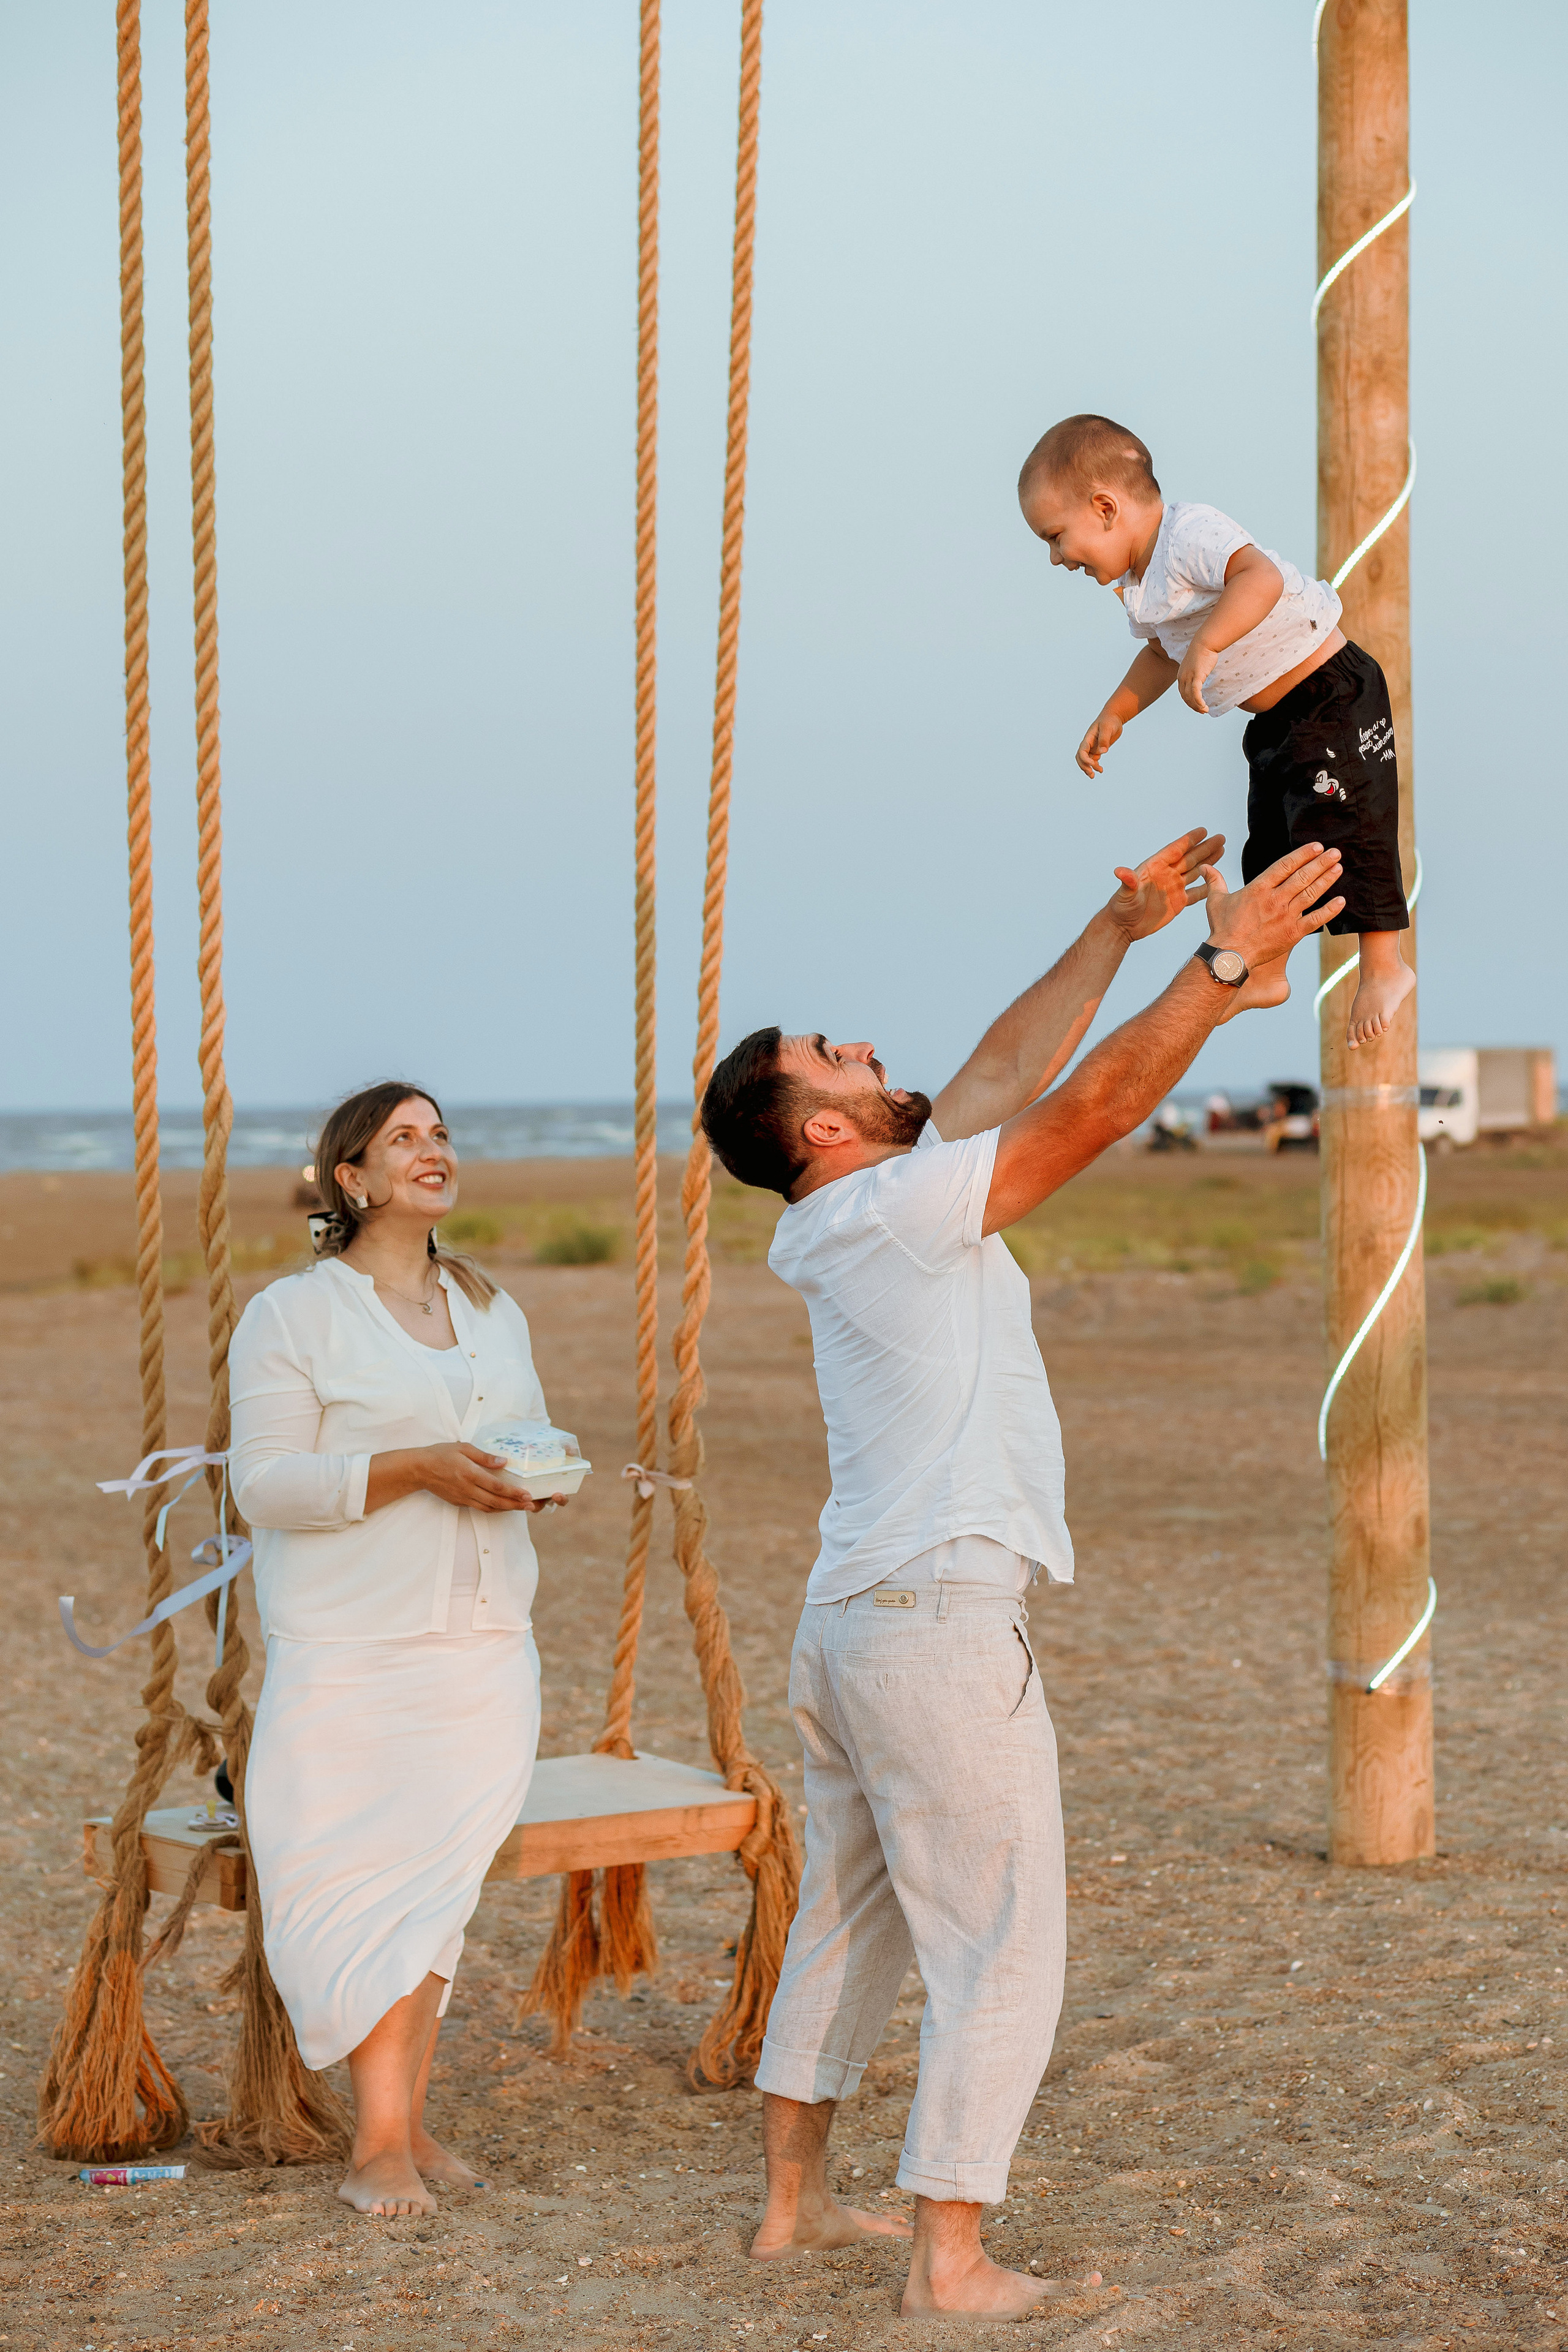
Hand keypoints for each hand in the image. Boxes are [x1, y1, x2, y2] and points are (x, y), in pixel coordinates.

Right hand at [414, 1441, 568, 1514]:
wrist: (419, 1469)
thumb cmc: (441, 1454)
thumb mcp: (463, 1448)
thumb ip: (484, 1456)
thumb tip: (503, 1462)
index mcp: (469, 1473)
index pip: (496, 1486)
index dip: (513, 1492)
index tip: (526, 1494)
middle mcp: (467, 1488)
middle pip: (495, 1501)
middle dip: (514, 1504)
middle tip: (530, 1505)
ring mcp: (463, 1497)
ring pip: (488, 1508)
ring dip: (505, 1509)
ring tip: (520, 1507)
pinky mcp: (459, 1502)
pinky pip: (479, 1508)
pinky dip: (493, 1509)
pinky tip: (502, 1506)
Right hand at [1076, 709, 1122, 777]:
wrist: (1114, 717)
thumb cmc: (1110, 720)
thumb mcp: (1107, 728)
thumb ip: (1104, 739)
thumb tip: (1103, 752)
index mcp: (1088, 738)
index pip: (1082, 751)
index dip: (1085, 760)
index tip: (1094, 764)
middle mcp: (1088, 744)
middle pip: (1080, 758)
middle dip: (1084, 766)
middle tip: (1092, 774)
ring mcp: (1092, 747)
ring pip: (1086, 760)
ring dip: (1088, 768)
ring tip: (1094, 776)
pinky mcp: (1098, 749)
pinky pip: (1093, 760)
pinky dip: (1094, 766)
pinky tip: (1100, 770)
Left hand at [1108, 826, 1226, 942]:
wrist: (1124, 927)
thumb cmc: (1120, 908)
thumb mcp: (1124, 894)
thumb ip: (1127, 882)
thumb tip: (1120, 871)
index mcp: (1155, 868)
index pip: (1175, 850)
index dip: (1189, 840)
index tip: (1203, 831)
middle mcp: (1166, 875)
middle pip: (1190, 858)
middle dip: (1205, 848)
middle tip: (1220, 838)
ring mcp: (1173, 888)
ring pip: (1195, 872)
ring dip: (1208, 862)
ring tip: (1220, 850)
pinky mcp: (1178, 902)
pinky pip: (1196, 892)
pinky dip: (1206, 886)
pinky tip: (1215, 880)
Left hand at [1177, 643, 1216, 713]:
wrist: (1204, 643)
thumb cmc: (1202, 653)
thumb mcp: (1196, 665)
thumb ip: (1195, 673)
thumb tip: (1200, 677)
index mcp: (1181, 676)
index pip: (1183, 694)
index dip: (1189, 702)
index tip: (1197, 706)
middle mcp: (1182, 678)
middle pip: (1186, 697)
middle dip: (1193, 706)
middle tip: (1202, 711)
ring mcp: (1188, 677)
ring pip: (1190, 697)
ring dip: (1197, 706)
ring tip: (1204, 710)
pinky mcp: (1196, 676)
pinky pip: (1196, 693)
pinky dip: (1198, 701)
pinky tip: (1203, 706)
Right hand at [1203, 843, 1345, 969]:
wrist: (1229, 956)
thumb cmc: (1222, 929)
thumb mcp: (1216, 901)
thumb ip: (1215, 881)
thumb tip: (1205, 867)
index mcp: (1258, 888)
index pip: (1285, 865)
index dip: (1302, 854)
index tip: (1316, 847)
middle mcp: (1275, 900)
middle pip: (1302, 876)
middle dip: (1321, 863)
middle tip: (1335, 853)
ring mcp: (1285, 916)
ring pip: (1311, 894)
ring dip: (1326, 880)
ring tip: (1338, 868)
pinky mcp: (1292, 933)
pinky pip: (1315, 920)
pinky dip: (1329, 910)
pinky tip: (1341, 901)